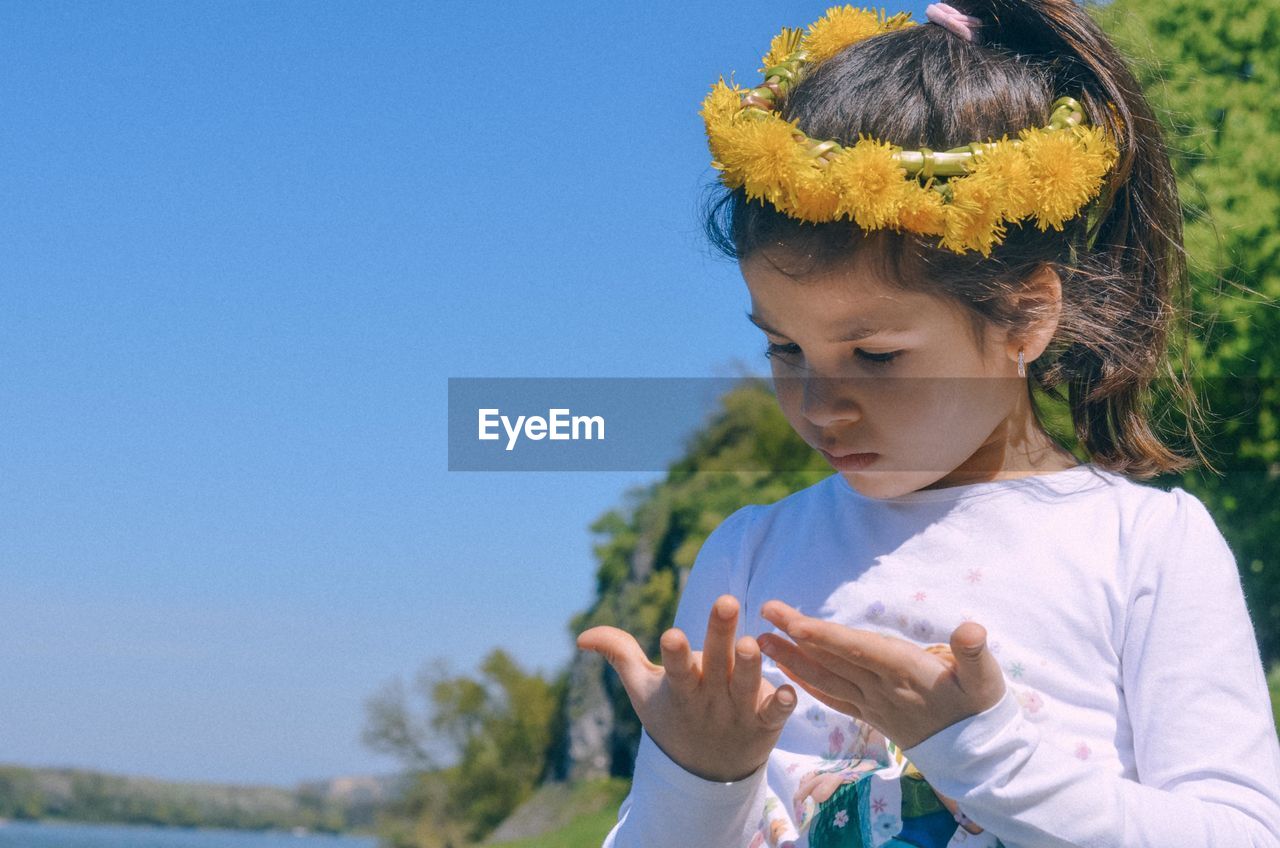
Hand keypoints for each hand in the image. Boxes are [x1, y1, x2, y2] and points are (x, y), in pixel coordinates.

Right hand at [576, 594, 797, 781]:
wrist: (706, 775)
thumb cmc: (672, 716)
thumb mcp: (643, 689)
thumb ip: (619, 653)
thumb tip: (582, 635)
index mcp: (680, 688)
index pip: (676, 669)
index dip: (674, 653)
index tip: (671, 635)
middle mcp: (710, 697)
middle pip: (716, 663)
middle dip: (720, 634)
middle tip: (726, 602)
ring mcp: (738, 711)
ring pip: (747, 685)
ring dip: (751, 666)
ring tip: (752, 642)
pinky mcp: (765, 723)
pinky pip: (776, 714)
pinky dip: (784, 705)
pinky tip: (792, 691)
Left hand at [757, 600, 1005, 749]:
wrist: (978, 755)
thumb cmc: (982, 707)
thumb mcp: (986, 678)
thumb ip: (974, 653)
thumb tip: (971, 630)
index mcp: (904, 672)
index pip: (857, 649)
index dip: (825, 636)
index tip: (794, 623)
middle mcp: (881, 689)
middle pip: (832, 659)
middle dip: (796, 637)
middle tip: (764, 613)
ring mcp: (873, 704)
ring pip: (826, 679)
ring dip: (792, 660)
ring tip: (761, 641)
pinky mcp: (871, 714)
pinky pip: (832, 698)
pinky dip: (807, 684)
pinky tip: (787, 673)